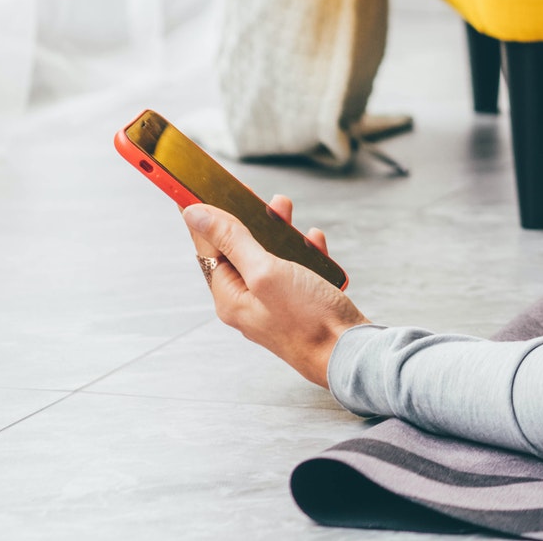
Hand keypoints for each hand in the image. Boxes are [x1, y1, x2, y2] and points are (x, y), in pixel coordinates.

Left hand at [183, 195, 367, 387]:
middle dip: (245, 219)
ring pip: (267, 256)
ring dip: (275, 230)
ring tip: (283, 207)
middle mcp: (248, 301)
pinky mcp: (299, 303)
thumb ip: (232, 241)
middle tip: (247, 193)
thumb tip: (194, 215)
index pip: (206, 247)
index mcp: (230, 297)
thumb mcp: (266, 272)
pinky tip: (312, 240)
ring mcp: (273, 303)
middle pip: (237, 250)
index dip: (202, 215)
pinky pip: (294, 269)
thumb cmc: (308, 320)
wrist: (349, 354)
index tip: (193, 187)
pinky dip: (301, 250)